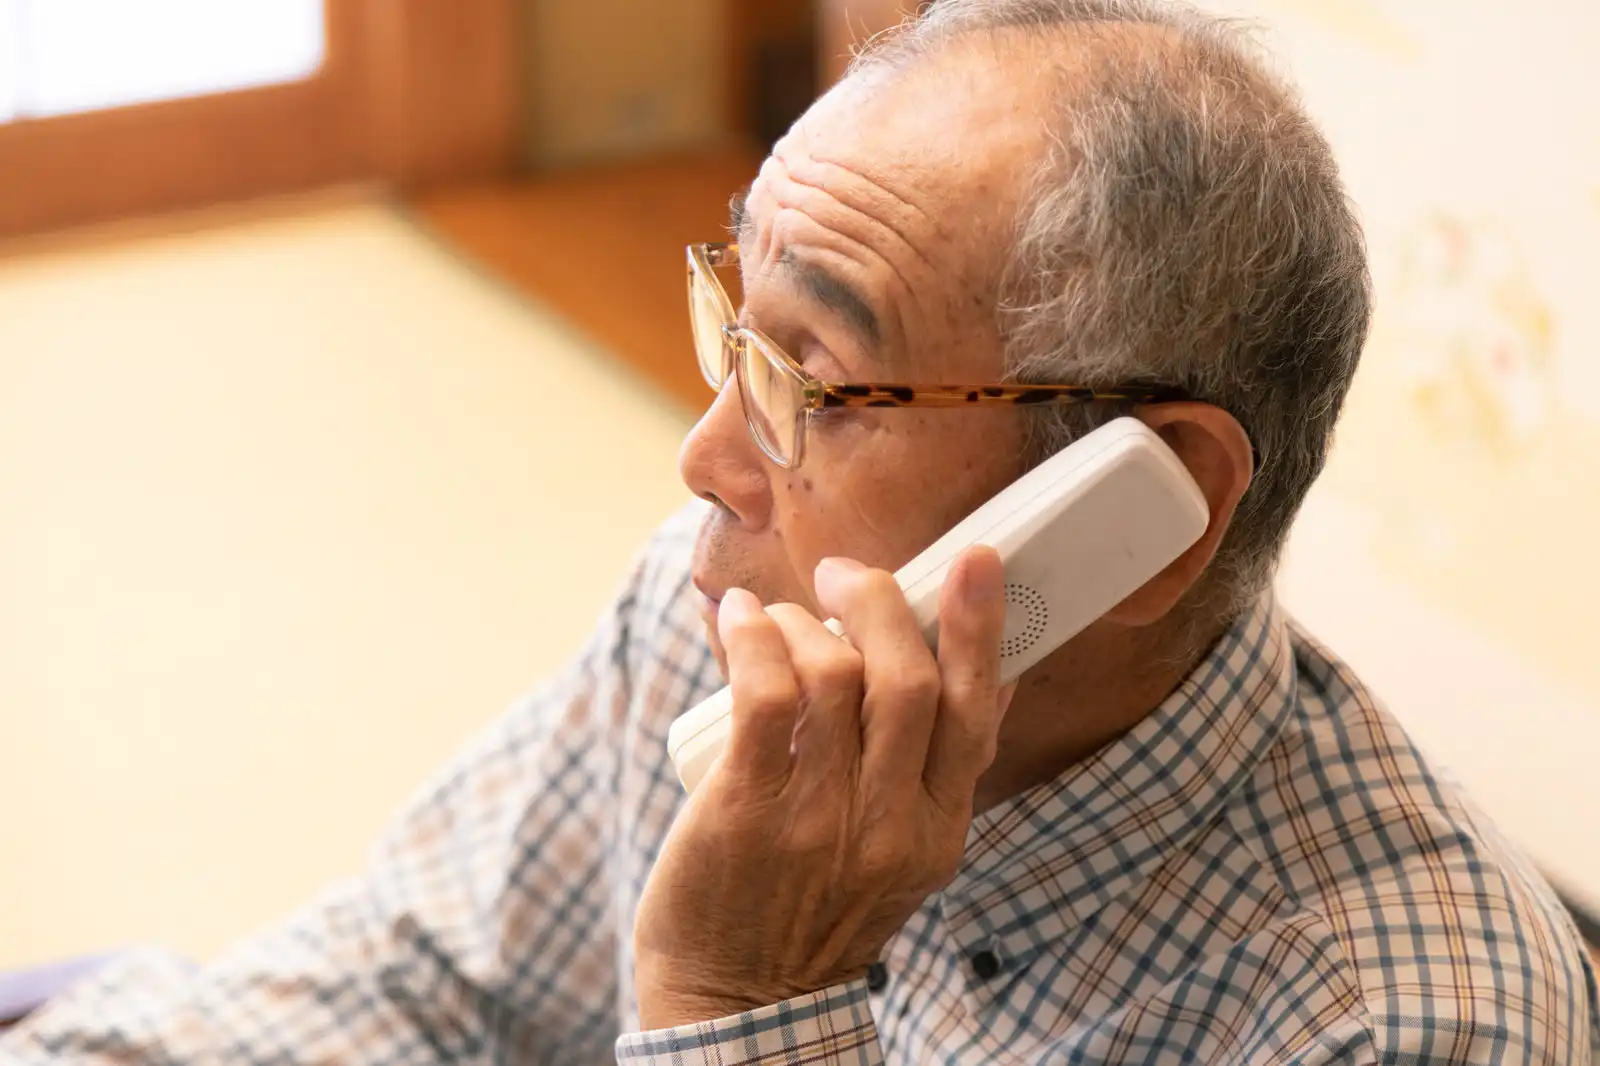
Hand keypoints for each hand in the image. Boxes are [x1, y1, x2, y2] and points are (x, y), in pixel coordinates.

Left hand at [632, 546, 1015, 1028]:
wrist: (739, 998)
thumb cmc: (815, 908)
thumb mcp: (902, 854)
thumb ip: (935, 773)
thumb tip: (986, 678)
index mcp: (937, 829)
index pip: (974, 713)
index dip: (978, 628)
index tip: (975, 559)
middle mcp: (888, 825)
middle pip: (906, 679)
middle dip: (878, 603)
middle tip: (843, 576)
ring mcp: (817, 819)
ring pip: (834, 676)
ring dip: (803, 625)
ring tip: (775, 622)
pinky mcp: (746, 810)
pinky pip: (763, 695)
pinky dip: (753, 639)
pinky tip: (739, 621)